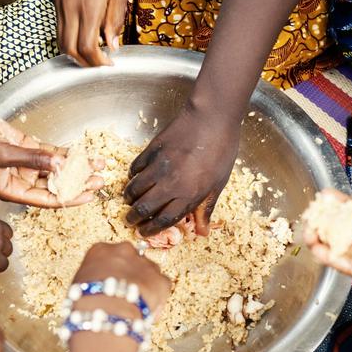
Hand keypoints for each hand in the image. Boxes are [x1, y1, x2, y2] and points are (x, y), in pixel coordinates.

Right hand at [0, 106, 101, 207]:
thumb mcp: (1, 153)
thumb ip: (32, 158)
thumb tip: (58, 163)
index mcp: (12, 191)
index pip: (47, 199)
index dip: (70, 198)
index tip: (90, 194)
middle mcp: (20, 180)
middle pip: (55, 185)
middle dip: (78, 182)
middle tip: (100, 178)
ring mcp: (24, 163)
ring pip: (56, 168)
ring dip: (76, 166)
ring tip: (97, 164)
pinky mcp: (25, 148)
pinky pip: (50, 153)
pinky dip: (65, 153)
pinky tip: (82, 153)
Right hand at [53, 0, 129, 66]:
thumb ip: (115, 18)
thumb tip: (112, 43)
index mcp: (89, 7)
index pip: (87, 47)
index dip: (97, 62)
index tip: (109, 63)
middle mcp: (70, 8)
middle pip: (69, 49)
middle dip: (84, 63)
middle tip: (100, 63)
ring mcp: (59, 3)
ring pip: (61, 40)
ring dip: (75, 51)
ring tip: (93, 51)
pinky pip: (59, 25)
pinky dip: (70, 37)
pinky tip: (84, 32)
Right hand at [72, 242, 170, 312]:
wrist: (106, 313)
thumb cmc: (85, 303)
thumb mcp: (79, 284)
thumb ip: (92, 278)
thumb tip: (97, 287)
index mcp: (100, 249)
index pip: (109, 255)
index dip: (111, 272)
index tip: (111, 283)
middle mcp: (124, 250)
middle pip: (131, 259)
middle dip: (131, 274)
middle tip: (125, 293)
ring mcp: (145, 263)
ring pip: (149, 271)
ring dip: (145, 284)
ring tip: (136, 305)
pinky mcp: (161, 280)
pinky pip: (162, 286)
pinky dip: (158, 298)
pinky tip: (148, 312)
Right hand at [124, 105, 238, 236]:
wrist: (212, 118)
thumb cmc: (222, 150)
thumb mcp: (219, 183)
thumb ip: (206, 207)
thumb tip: (202, 232)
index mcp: (189, 195)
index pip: (164, 220)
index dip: (151, 229)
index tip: (144, 232)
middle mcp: (171, 183)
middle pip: (144, 207)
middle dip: (134, 217)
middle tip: (131, 219)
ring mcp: (159, 166)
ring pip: (135, 188)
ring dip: (130, 197)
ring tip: (130, 200)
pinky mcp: (152, 150)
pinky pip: (136, 167)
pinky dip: (133, 175)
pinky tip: (135, 177)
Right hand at [305, 162, 351, 330]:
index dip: (339, 202)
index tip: (323, 195)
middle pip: (341, 225)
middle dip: (324, 219)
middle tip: (310, 213)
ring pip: (338, 245)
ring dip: (321, 239)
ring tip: (307, 232)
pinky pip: (347, 264)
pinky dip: (331, 258)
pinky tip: (319, 250)